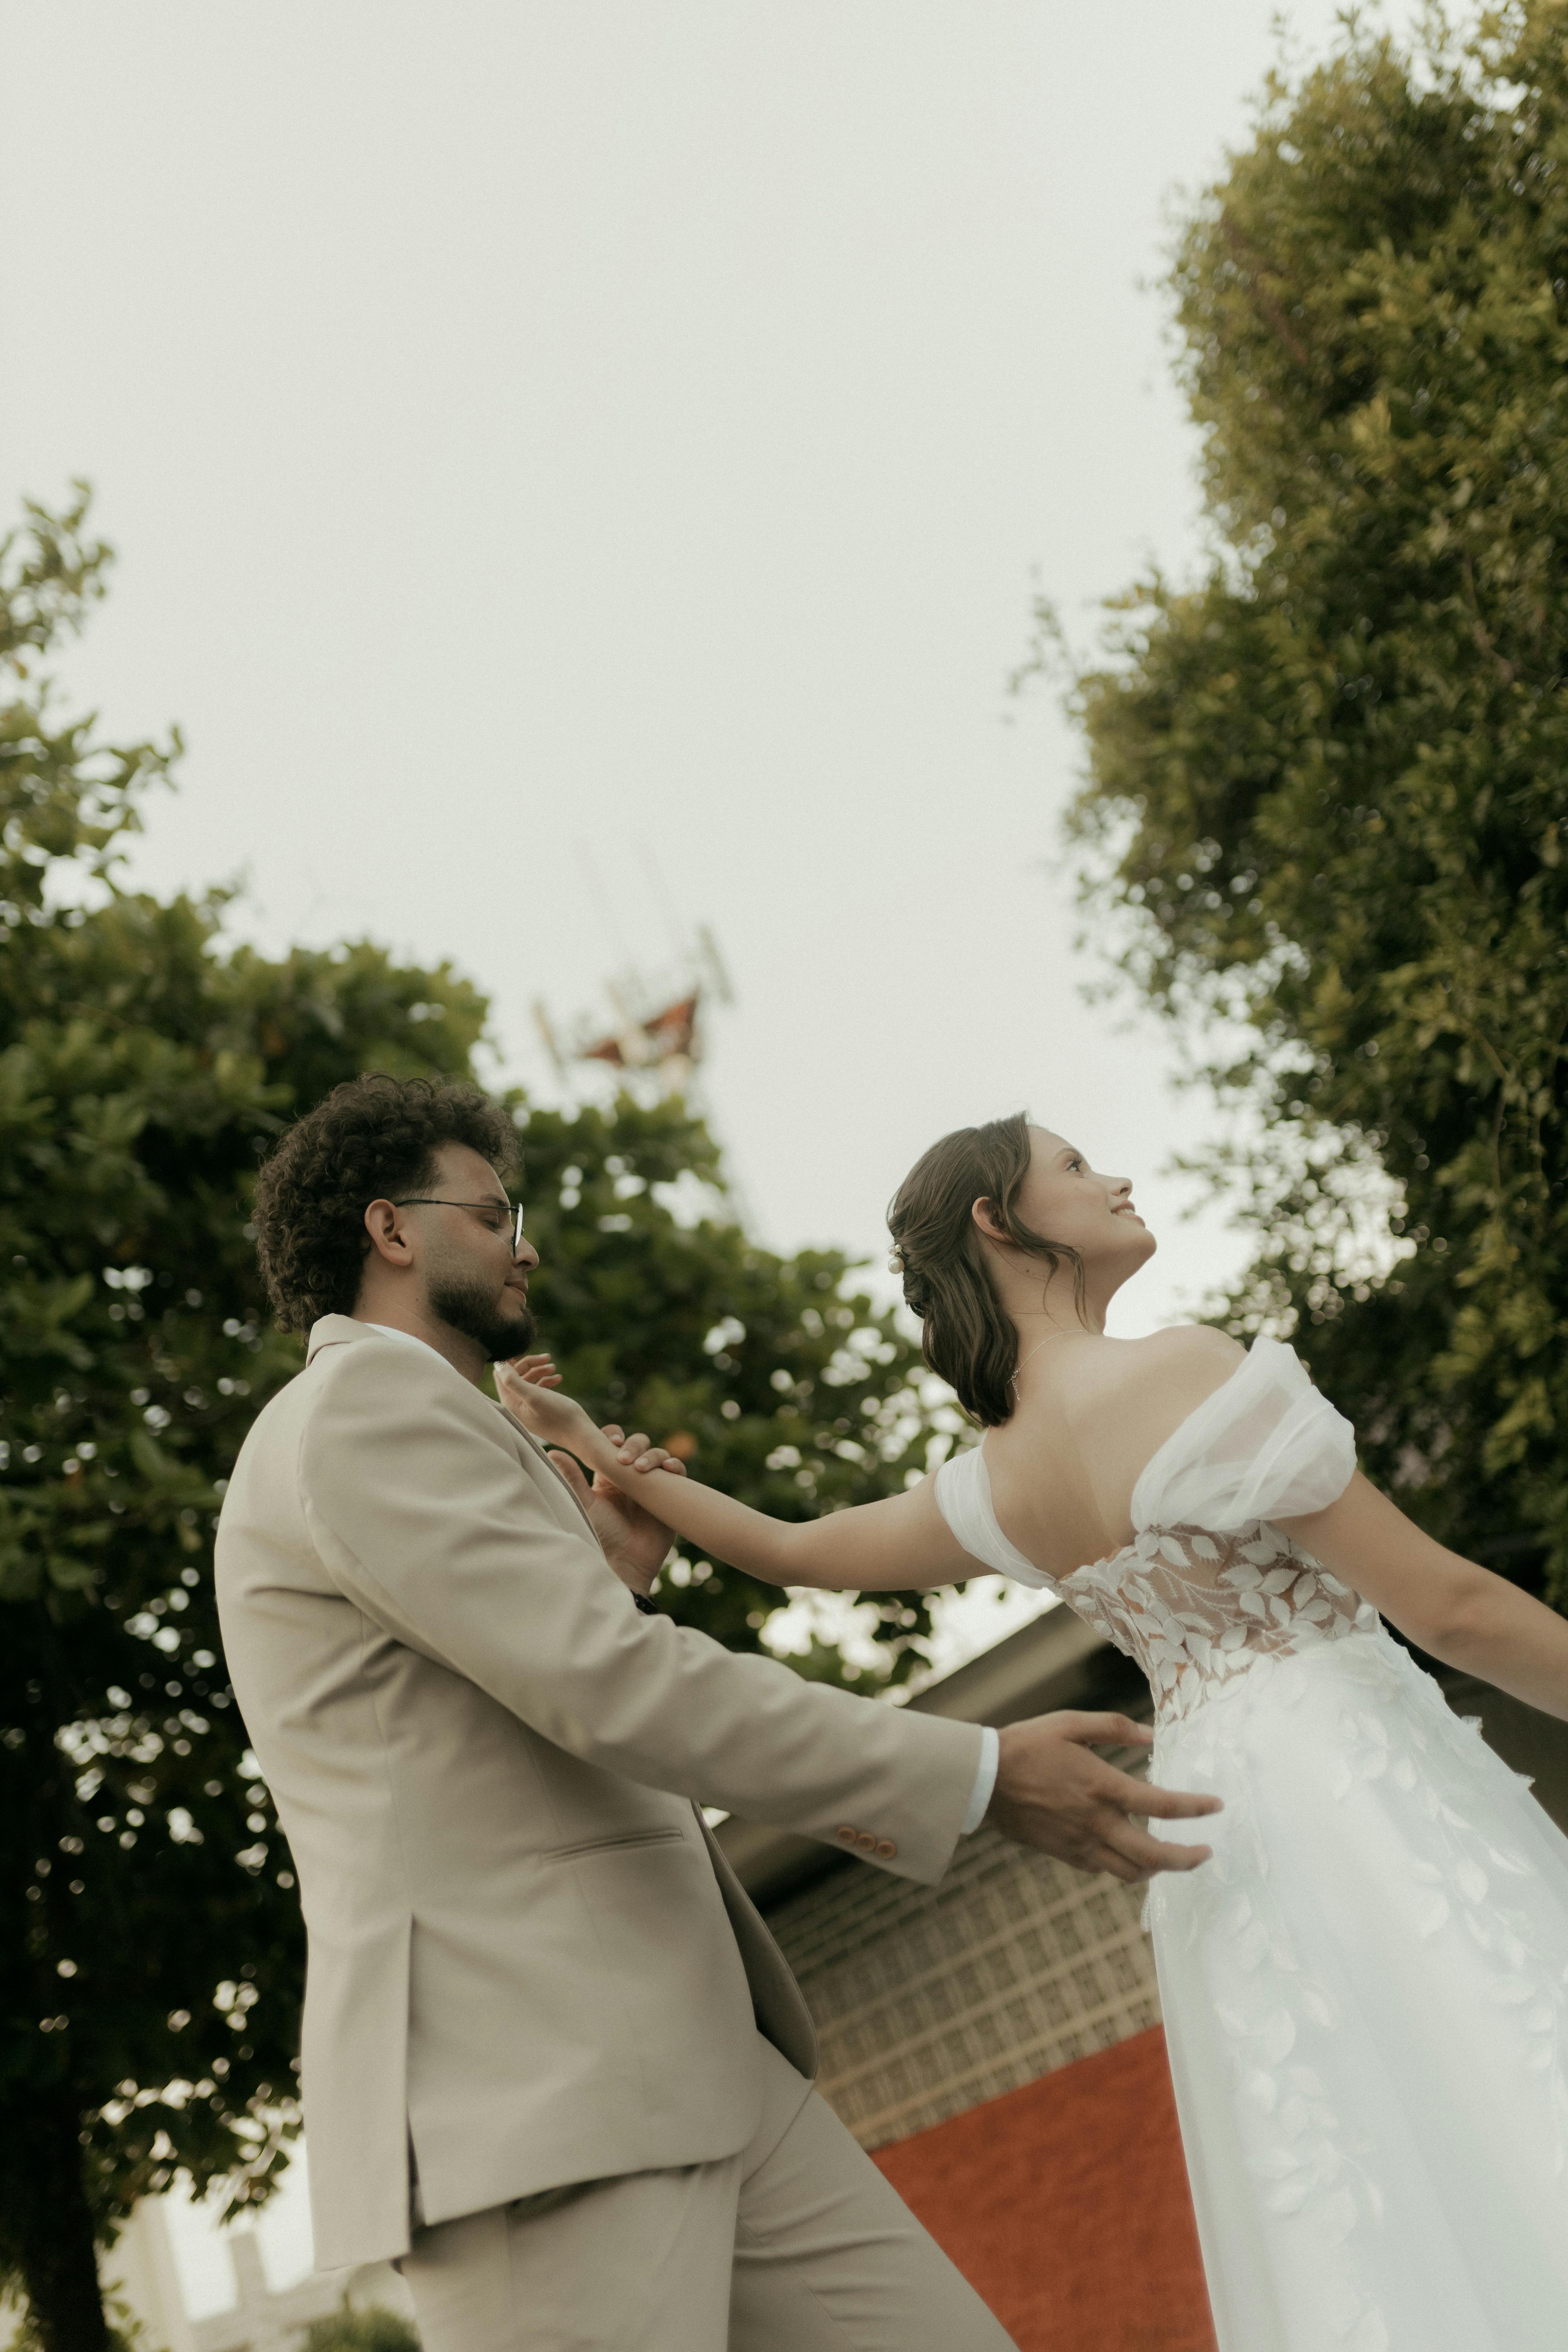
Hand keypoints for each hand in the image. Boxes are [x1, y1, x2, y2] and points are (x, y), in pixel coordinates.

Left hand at [494, 1355, 597, 1450]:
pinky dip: (547, 1380)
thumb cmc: (558, 1416)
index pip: (501, 1375)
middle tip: (548, 1357)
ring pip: (528, 1380)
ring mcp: (528, 1406)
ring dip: (540, 1370)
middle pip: (516, 1375)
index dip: (511, 1361)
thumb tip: (498, 1364)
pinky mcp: (539, 1407)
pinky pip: (538, 1388)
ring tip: (554, 1368)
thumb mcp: (534, 1396)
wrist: (579, 1433)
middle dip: (530, 1364)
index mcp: (510, 1403)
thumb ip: (513, 1381)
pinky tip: (558, 1378)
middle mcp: (516, 1405)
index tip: (526, 1350)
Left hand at [545, 1429, 687, 1594]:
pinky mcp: (669, 1495)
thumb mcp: (584, 1503)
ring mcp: (651, 1485)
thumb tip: (552, 1451)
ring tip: (641, 1469)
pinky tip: (668, 1469)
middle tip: (625, 1459)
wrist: (625, 1563)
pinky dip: (674, 1465)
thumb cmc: (600, 1536)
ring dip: (653, 1455)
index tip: (612, 1439)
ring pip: (658, 1454)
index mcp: (609, 1475)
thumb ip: (572, 1477)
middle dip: (634, 1445)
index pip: (614, 1444)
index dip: (615, 1436)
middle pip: (638, 1444)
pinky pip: (677, 1472)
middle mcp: (631, 1477)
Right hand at [985, 1712, 1221, 1883]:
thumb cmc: (1027, 1745)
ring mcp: (1081, 1844)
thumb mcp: (1071, 1723)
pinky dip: (1125, 1865)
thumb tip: (1152, 1733)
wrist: (983, 1780)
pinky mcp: (1066, 1855)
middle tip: (1206, 1853)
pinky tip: (1128, 1851)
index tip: (1216, 1806)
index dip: (1196, 1808)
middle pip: (1155, 1857)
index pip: (1163, 1805)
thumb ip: (1115, 1728)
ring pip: (1132, 1872)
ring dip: (1159, 1870)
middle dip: (1188, 1859)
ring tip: (1173, 1859)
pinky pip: (1104, 1869)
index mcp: (1103, 1787)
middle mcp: (1097, 1822)